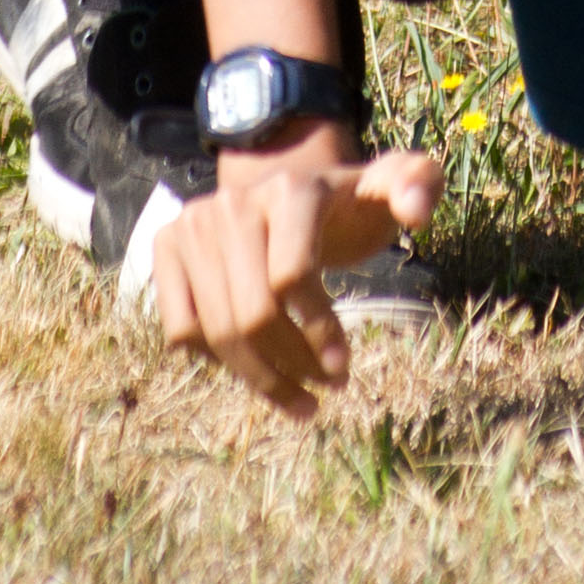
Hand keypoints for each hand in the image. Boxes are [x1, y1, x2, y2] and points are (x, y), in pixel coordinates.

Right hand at [147, 133, 443, 417]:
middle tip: (326, 391)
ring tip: (299, 400)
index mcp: (291, 190)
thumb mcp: (387, 190)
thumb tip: (417, 211)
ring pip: (217, 330)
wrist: (285, 191)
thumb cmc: (345, 206)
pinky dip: (215, 362)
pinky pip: (182, 329)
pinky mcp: (167, 248)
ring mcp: (194, 224)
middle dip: (293, 366)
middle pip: (253, 313)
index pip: (292, 277)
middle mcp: (233, 202)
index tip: (344, 371)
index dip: (319, 332)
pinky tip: (253, 365)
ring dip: (259, 380)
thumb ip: (416, 184)